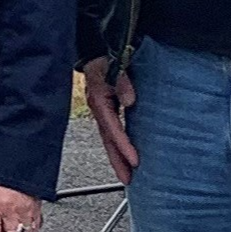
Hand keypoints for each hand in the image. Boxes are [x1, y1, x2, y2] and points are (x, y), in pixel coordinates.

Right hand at [81, 57, 137, 184]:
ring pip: (108, 140)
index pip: (114, 129)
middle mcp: (98, 111)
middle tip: (128, 179)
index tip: (135, 161)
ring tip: (126, 175)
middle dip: (118, 162)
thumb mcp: (114, 67)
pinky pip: (111, 133)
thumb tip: (130, 100)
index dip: (124, 146)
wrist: (95, 52)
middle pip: (108, 141)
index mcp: (100, 102)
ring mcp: (100, 112)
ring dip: (117, 158)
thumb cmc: (105, 60)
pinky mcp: (105, 112)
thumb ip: (122, 83)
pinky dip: (117, 146)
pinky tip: (124, 155)